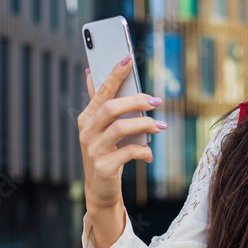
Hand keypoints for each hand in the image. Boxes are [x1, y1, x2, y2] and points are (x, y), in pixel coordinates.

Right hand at [78, 54, 166, 213]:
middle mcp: (86, 131)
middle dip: (136, 101)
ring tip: (161, 126)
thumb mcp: (101, 128)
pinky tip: (149, 154)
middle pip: (111, 108)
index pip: (101, 91)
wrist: (100, 190)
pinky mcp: (103, 167)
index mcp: (87, 117)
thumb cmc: (106, 153)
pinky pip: (128, 153)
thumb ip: (100, 103)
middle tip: (157, 101)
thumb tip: (90, 73)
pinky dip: (143, 151)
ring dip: (144, 125)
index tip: (127, 57)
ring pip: (120, 128)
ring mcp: (93, 149)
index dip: (114, 74)